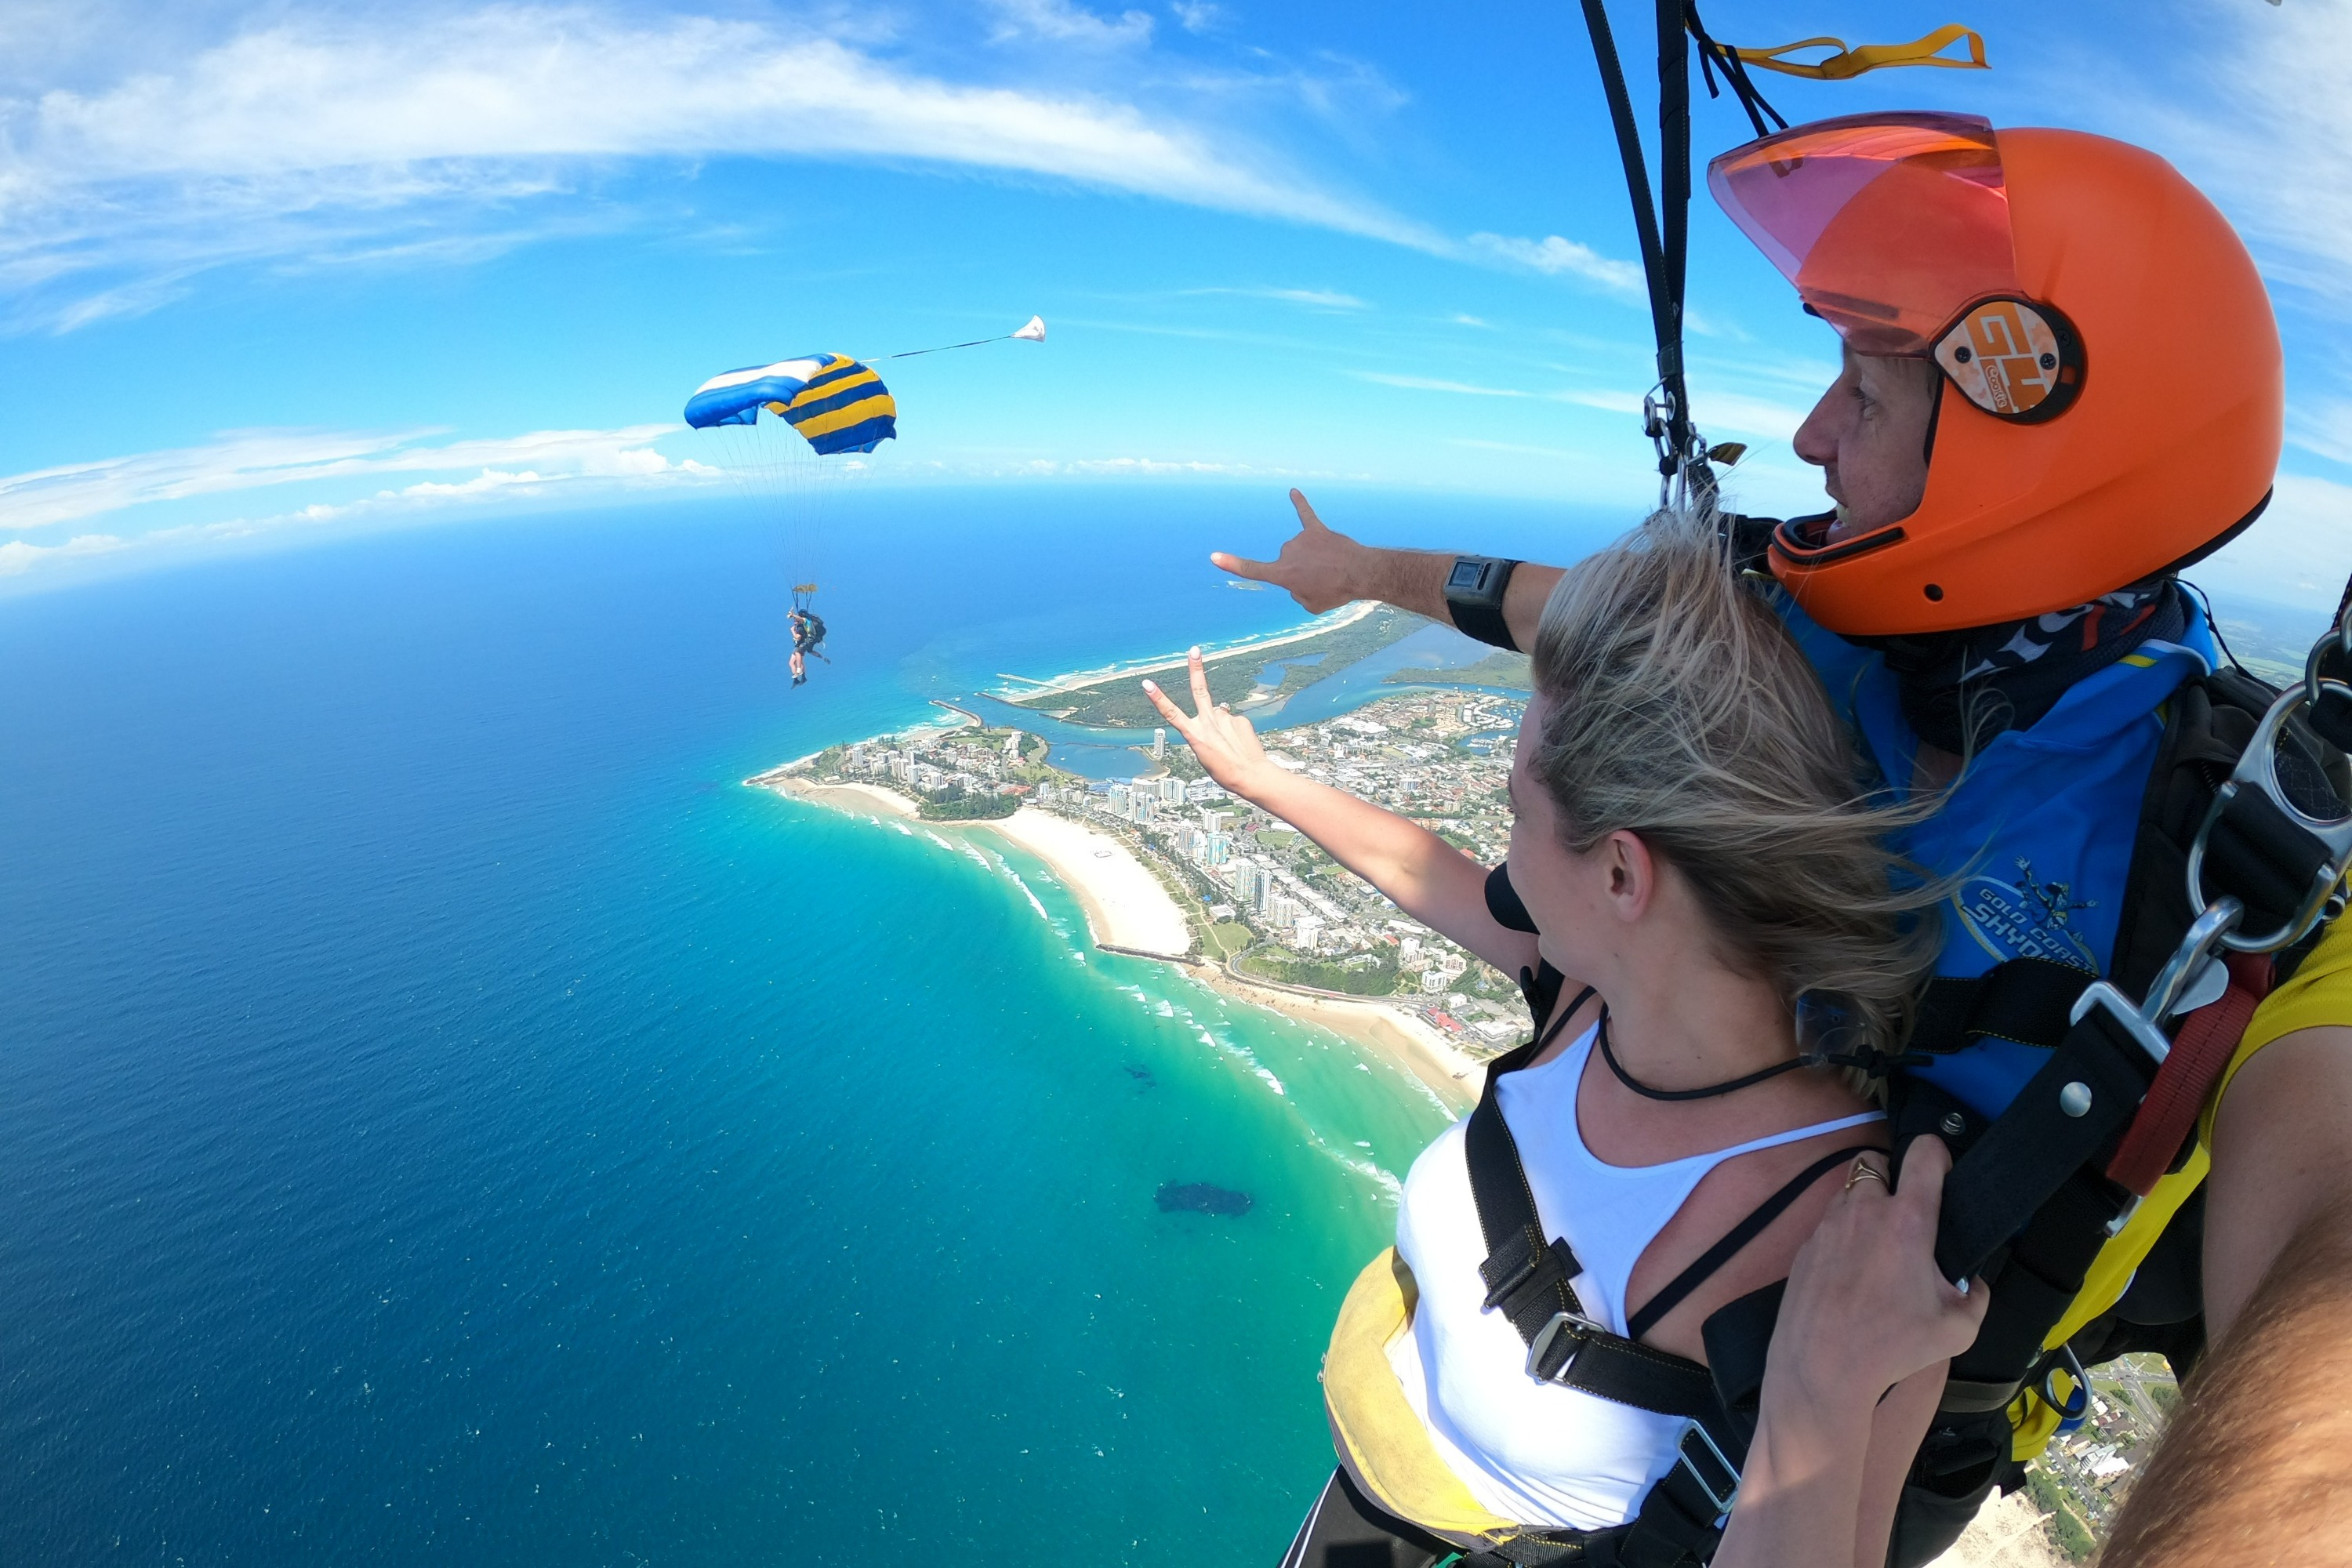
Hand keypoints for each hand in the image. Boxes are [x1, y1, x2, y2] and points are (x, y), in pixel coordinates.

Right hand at [1141, 647, 1276, 799]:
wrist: (1251, 776)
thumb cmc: (1225, 771)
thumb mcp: (1205, 755)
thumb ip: (1206, 731)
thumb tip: (1218, 712)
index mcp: (1194, 735)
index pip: (1171, 713)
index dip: (1157, 698)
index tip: (1147, 683)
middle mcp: (1208, 722)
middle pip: (1199, 690)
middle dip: (1196, 668)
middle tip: (1194, 650)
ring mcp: (1225, 719)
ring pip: (1220, 714)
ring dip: (1223, 726)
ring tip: (1231, 745)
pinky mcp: (1240, 719)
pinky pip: (1234, 722)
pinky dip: (1235, 730)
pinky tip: (1240, 744)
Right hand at [1209, 490, 1367, 612]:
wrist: (1360, 574)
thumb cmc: (1336, 592)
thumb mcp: (1311, 605)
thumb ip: (1297, 592)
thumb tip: (1298, 578)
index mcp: (1282, 574)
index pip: (1252, 569)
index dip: (1232, 564)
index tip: (1214, 556)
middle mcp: (1287, 552)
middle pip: (1286, 562)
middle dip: (1302, 571)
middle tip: (1323, 579)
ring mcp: (1301, 539)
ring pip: (1300, 549)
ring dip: (1314, 559)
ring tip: (1331, 567)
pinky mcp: (1317, 529)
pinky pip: (1306, 514)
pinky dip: (1300, 503)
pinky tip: (1293, 492)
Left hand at [1770, 1137, 1989, 1419]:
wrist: (1822, 1366)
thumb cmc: (1892, 1345)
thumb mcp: (1958, 1329)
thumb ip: (1976, 1298)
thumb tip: (1975, 1285)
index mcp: (1906, 1220)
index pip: (1924, 1153)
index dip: (1937, 1152)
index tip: (1943, 1172)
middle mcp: (1864, 1211)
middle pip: (1875, 1160)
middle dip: (1892, 1174)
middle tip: (1907, 1208)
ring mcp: (1828, 1225)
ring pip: (1848, 1192)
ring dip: (1866, 1205)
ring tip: (1881, 1246)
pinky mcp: (1805, 1246)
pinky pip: (1828, 1225)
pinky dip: (1844, 1236)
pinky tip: (1853, 1272)